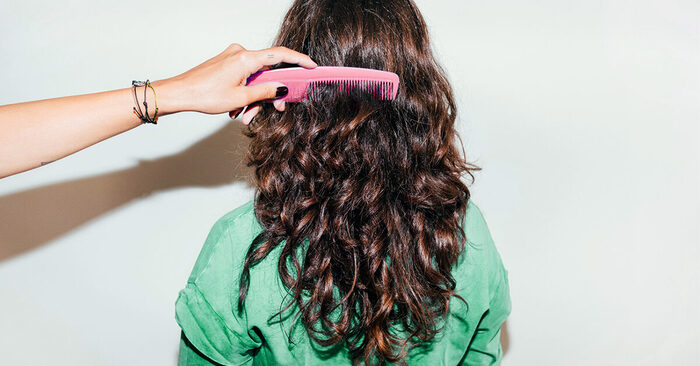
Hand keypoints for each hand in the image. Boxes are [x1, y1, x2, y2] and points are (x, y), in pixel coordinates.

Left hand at [160, 43, 315, 122]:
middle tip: (275, 109)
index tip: (312, 66)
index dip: (299, 60)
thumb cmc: (204, 95)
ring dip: (254, 98)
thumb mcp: (241, 98)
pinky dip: (245, 93)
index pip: (281, 55)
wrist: (178, 93)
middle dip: (270, 93)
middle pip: (267, 72)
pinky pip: (244, 77)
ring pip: (255, 78)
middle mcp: (240, 53)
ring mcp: (232, 57)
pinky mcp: (226, 63)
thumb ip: (265, 91)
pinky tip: (236, 109)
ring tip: (245, 116)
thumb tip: (282, 88)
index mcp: (246, 58)